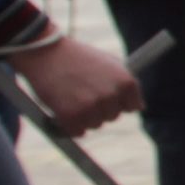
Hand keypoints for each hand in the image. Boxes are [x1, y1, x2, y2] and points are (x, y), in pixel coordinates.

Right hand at [13, 32, 143, 135]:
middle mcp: (111, 96)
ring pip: (95, 125)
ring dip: (84, 116)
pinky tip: (63, 107)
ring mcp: (91, 107)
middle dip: (99, 108)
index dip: (116, 101)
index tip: (103, 92)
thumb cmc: (77, 57)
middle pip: (112, 117)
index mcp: (125, 82)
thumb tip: (139, 107)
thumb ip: (125, 84)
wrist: (44, 52)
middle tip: (82, 91)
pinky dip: (69, 125)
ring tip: (71, 96)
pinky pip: (77, 132)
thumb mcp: (109, 63)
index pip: (132, 106)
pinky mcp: (71, 117)